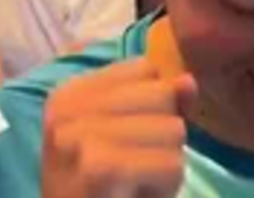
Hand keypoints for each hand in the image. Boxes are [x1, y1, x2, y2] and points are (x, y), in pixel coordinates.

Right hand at [41, 59, 196, 197]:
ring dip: (166, 160)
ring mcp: (78, 138)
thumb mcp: (131, 133)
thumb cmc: (104, 187)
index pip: (145, 68)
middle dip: (162, 132)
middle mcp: (66, 110)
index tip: (124, 141)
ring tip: (135, 179)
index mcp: (69, 93)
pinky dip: (166, 184)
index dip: (152, 105)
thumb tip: (186, 81)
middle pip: (162, 94)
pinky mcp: (99, 169)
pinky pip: (171, 164)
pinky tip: (137, 192)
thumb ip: (162, 99)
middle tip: (132, 165)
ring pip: (173, 129)